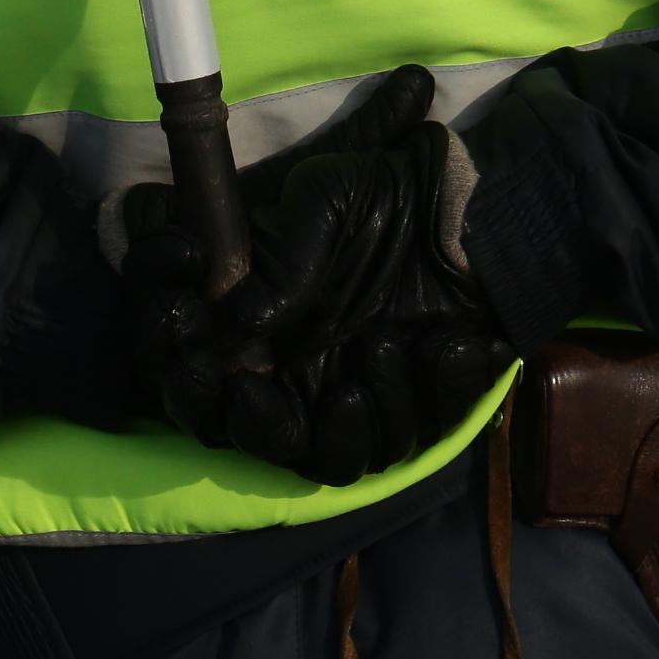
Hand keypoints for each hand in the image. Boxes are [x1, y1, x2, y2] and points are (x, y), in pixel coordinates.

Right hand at [124, 87, 510, 485]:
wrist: (474, 205)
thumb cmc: (385, 197)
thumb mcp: (324, 202)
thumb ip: (281, 261)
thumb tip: (238, 321)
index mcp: (262, 330)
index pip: (201, 384)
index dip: (184, 384)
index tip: (195, 359)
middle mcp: (302, 377)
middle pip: (259, 443)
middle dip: (253, 426)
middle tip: (255, 390)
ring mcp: (359, 398)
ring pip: (333, 461)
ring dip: (351, 420)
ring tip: (385, 343)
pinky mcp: (418, 409)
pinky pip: (413, 440)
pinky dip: (429, 395)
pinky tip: (445, 342)